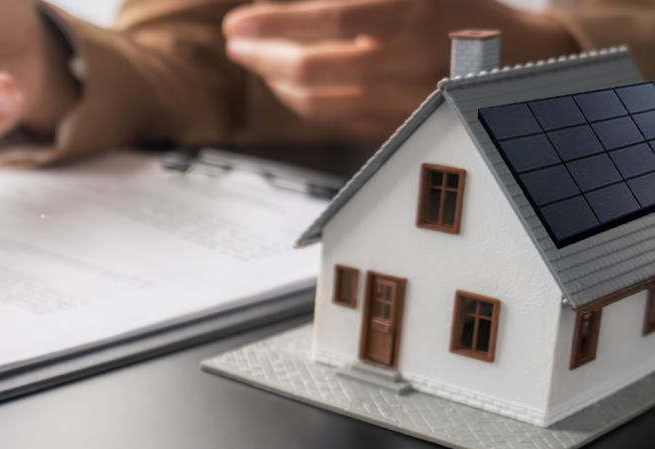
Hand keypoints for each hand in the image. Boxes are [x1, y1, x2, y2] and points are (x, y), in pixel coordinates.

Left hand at [223, 0, 576, 143]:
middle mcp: (408, 60)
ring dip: (276, 82)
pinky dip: (301, 103)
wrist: (519, 53)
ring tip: (258, 60)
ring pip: (316, 102)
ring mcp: (404, 101)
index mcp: (412, 10)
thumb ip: (346, 0)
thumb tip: (292, 5)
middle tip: (239, 43)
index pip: (327, 19)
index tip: (237, 23)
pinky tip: (289, 85)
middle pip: (311, 69)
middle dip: (262, 57)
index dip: (273, 22)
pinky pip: (333, 122)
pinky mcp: (401, 129)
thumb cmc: (454, 7)